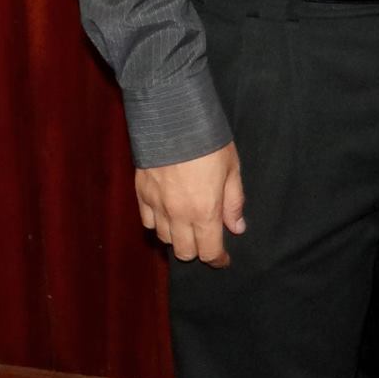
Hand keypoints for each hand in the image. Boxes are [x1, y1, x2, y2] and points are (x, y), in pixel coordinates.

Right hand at [136, 142, 245, 266]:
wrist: (173, 117)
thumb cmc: (208, 141)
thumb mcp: (231, 169)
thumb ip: (233, 202)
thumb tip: (237, 228)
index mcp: (205, 211)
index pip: (209, 252)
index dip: (218, 260)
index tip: (223, 259)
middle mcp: (178, 215)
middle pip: (184, 252)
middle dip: (198, 250)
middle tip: (206, 238)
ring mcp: (157, 205)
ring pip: (164, 239)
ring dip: (177, 237)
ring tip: (187, 224)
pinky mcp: (141, 194)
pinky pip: (147, 222)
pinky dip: (158, 223)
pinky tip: (167, 214)